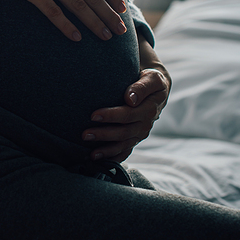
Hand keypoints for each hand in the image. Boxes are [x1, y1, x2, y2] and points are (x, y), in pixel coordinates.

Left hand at [82, 34, 171, 162]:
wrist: (156, 89)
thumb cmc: (149, 79)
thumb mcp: (151, 78)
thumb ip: (141, 87)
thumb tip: (130, 98)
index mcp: (150, 108)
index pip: (129, 114)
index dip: (111, 116)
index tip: (93, 115)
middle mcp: (146, 124)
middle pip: (124, 132)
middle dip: (104, 135)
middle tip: (84, 134)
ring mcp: (140, 133)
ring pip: (123, 145)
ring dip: (107, 150)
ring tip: (90, 154)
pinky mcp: (135, 138)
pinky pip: (125, 151)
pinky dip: (113, 158)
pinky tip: (100, 160)